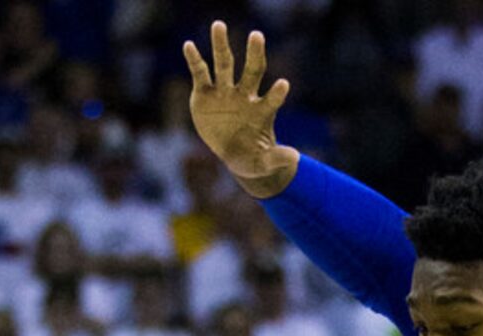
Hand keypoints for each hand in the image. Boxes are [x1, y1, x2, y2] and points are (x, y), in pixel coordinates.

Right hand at [183, 22, 297, 197]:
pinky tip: (188, 45)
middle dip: (254, 53)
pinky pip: (200, 74)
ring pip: (224, 64)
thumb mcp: (264, 163)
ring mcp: (225, 92)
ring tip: (218, 25)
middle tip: (257, 35)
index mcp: (262, 110)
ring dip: (221, 45)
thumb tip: (294, 158)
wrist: (234, 154)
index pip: (271, 99)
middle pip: (252, 70)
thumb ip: (276, 158)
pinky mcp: (205, 93)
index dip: (276, 94)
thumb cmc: (253, 157)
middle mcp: (245, 95)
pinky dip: (194, 60)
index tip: (283, 85)